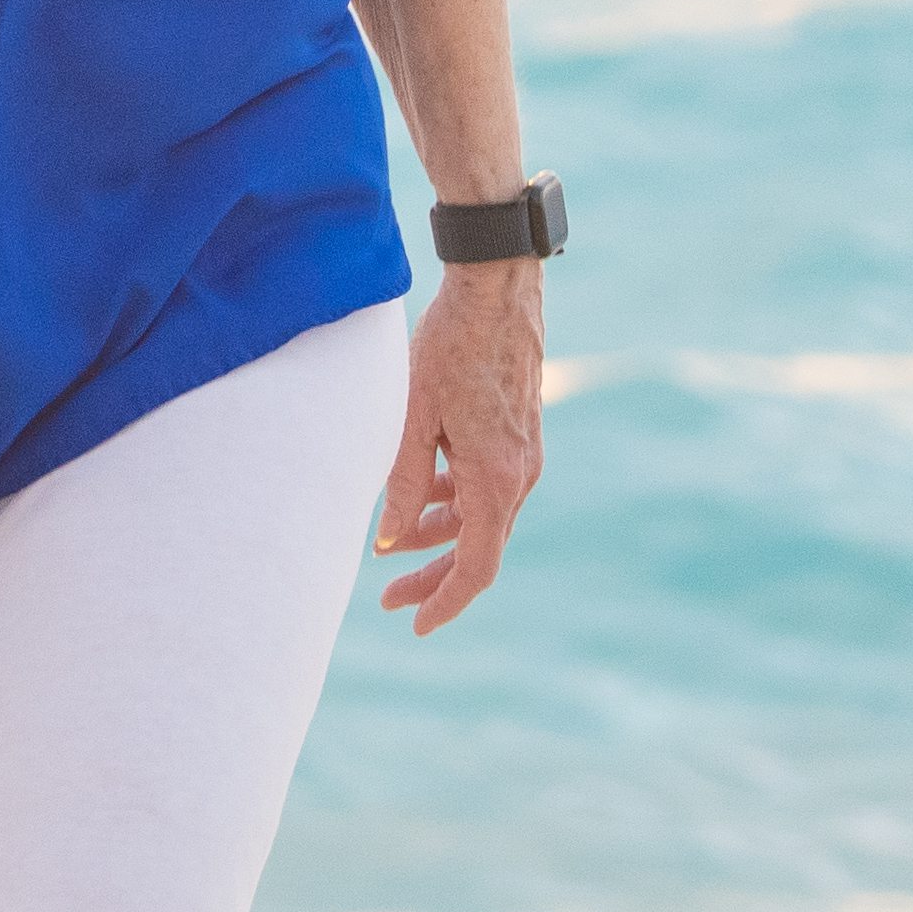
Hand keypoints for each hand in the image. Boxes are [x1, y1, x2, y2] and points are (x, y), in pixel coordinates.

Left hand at [373, 261, 545, 633]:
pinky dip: (454, 500)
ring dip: (440, 535)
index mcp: (496, 478)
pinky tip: (422, 495)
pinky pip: (487, 484)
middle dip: (432, 576)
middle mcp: (519, 473)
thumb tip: (390, 543)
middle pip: (479, 548)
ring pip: (482, 516)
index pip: (477, 566)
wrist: (495, 287)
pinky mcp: (520, 433)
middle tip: (387, 597)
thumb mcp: (411, 417)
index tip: (415, 624)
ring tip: (391, 546)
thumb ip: (403, 486)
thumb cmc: (449, 345)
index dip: (445, 602)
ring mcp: (524, 453)